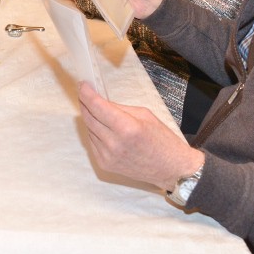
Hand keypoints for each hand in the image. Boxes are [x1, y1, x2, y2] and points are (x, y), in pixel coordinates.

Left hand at [78, 82, 203, 191]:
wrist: (171, 168)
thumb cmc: (162, 140)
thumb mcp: (144, 115)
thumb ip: (119, 108)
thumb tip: (100, 101)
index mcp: (127, 128)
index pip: (97, 107)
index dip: (87, 94)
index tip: (83, 85)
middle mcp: (114, 143)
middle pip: (89, 117)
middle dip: (85, 103)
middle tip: (85, 94)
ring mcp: (108, 156)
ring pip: (89, 130)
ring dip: (90, 118)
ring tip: (97, 111)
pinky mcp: (105, 164)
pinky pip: (92, 142)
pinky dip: (95, 132)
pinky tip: (103, 128)